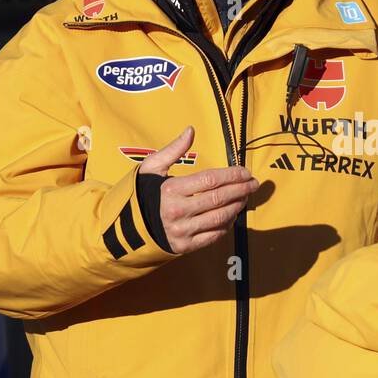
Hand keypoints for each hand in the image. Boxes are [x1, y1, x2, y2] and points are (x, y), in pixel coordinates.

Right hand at [139, 126, 259, 253]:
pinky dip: (227, 224)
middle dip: (242, 189)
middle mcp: (177, 211)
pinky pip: (214, 235)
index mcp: (171, 190)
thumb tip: (191, 130)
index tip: (245, 171)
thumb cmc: (141, 194)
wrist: (123, 229)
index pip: (211, 180)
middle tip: (254, 184)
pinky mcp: (185, 246)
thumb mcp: (151, 167)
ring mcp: (182, 231)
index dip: (232, 175)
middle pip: (220, 198)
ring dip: (238, 206)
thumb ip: (173, 150)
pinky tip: (232, 214)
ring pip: (220, 217)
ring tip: (245, 197)